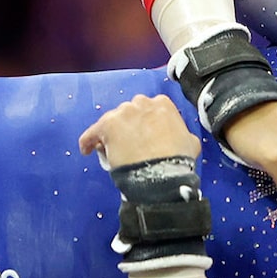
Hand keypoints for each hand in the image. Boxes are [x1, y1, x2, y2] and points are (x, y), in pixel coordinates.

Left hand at [79, 94, 200, 168]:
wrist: (161, 174)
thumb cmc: (177, 160)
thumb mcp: (190, 141)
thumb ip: (181, 132)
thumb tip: (179, 137)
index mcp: (162, 104)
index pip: (149, 109)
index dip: (145, 123)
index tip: (144, 134)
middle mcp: (141, 104)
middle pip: (128, 113)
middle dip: (127, 126)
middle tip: (129, 143)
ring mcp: (122, 113)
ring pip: (111, 121)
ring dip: (110, 134)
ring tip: (111, 150)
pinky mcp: (106, 126)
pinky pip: (91, 133)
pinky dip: (88, 140)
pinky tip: (86, 149)